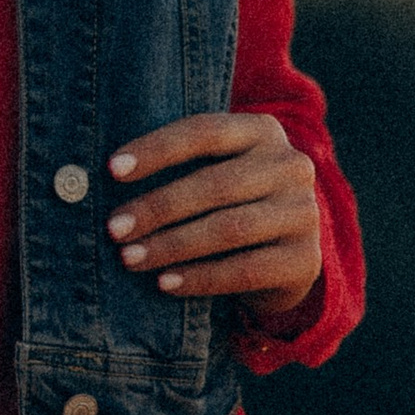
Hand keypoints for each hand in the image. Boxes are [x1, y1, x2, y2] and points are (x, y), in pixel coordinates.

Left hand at [105, 110, 322, 323]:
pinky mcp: (304, 260)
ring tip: (131, 259)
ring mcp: (302, 213)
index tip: (112, 169)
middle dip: (159, 208)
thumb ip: (184, 165)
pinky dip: (200, 278)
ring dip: (173, 245)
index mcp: (263, 131)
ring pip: (229, 229)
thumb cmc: (235, 206)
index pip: (205, 131)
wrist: (291, 257)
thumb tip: (109, 176)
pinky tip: (165, 284)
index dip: (158, 149)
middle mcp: (290, 166)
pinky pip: (244, 271)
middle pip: (215, 184)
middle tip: (115, 228)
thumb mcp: (219, 173)